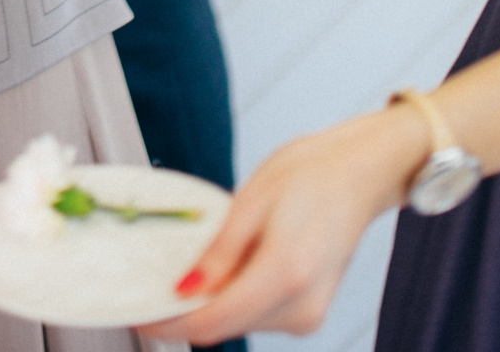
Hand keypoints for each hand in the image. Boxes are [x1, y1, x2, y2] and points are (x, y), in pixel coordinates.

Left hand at [139, 108, 426, 342]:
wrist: (361, 173)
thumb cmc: (313, 174)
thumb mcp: (252, 200)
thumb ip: (218, 252)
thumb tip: (184, 289)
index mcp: (286, 273)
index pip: (212, 321)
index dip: (167, 321)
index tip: (137, 310)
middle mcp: (302, 305)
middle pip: (223, 326)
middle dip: (184, 310)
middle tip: (152, 281)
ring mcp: (309, 314)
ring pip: (238, 323)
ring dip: (209, 302)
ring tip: (198, 261)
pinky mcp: (308, 313)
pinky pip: (256, 315)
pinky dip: (233, 298)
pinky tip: (227, 267)